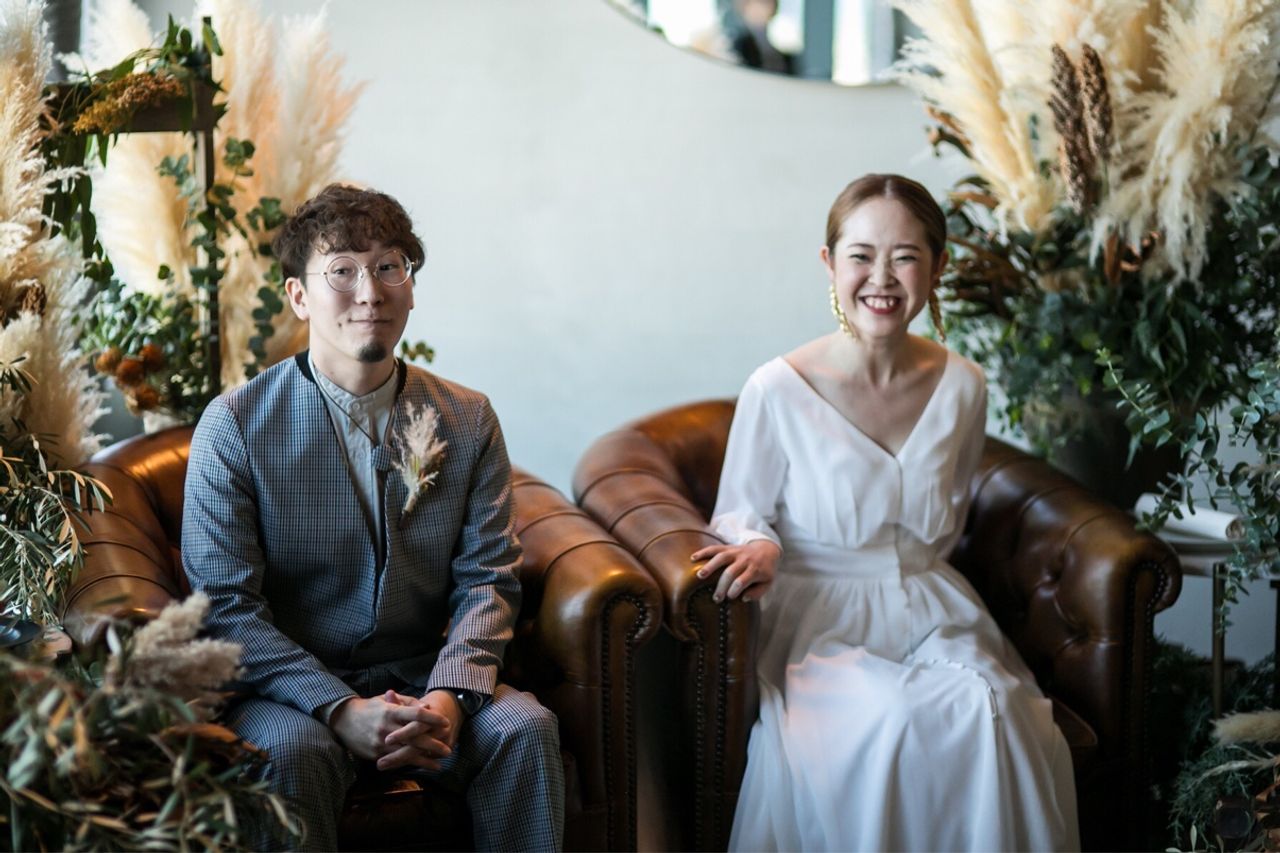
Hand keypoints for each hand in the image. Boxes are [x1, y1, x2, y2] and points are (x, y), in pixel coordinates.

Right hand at [329, 694, 451, 770]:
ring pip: (406, 753)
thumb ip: (406, 702)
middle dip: (433, 744)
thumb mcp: (386, 700)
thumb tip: (426, 707)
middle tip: (448, 749)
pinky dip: (409, 764)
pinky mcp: (376, 754)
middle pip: (414, 737)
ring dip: (424, 760)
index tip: (446, 722)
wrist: (343, 720)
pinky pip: (395, 760)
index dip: (432, 718)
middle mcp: (387, 727)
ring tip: (438, 765)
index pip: (416, 714)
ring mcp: (381, 742)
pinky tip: (420, 767)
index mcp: (391, 711)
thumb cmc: (370, 708)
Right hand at [690, 539, 780, 601]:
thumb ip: (757, 593)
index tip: (730, 598)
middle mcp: (744, 560)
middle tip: (716, 598)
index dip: (734, 591)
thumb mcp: (767, 583)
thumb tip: (744, 598)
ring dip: (710, 566)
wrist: (766, 549)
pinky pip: (715, 548)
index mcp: (755, 570)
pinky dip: (703, 552)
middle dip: (722, 586)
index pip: (742, 581)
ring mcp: (735, 552)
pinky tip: (693, 558)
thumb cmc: (765, 570)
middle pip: (730, 572)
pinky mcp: (728, 547)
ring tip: (700, 576)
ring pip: (721, 557)